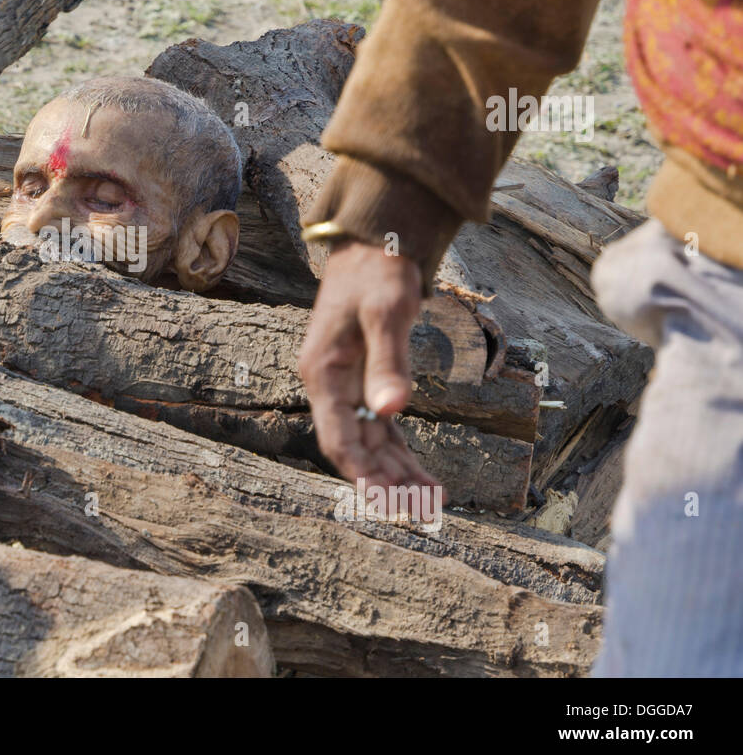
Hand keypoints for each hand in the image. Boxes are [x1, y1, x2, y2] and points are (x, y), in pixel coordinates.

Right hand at [297, 239, 438, 492]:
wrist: (374, 243)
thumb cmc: (378, 272)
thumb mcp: (386, 312)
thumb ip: (388, 362)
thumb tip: (392, 411)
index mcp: (323, 372)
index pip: (339, 436)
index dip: (362, 473)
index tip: (388, 502)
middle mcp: (329, 385)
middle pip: (355, 447)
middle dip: (386, 482)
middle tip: (420, 512)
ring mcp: (346, 385)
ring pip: (370, 442)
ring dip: (396, 473)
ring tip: (430, 502)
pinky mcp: (366, 381)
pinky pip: (381, 428)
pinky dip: (400, 453)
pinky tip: (422, 475)